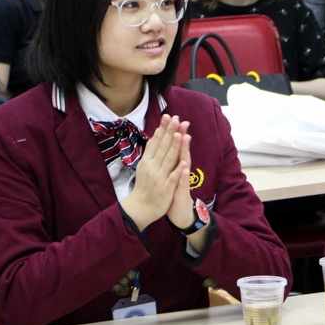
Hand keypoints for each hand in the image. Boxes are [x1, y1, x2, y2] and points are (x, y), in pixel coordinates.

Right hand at [119, 115, 185, 230]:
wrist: (140, 208)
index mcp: (148, 161)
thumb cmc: (144, 185)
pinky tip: (184, 164)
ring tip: (180, 134)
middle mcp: (152, 167)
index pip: (156, 142)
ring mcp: (159, 178)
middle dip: (170, 132)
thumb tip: (157, 133)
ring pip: (168, 160)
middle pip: (163, 147)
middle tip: (176, 118)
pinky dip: (178, 172)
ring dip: (174, 147)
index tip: (169, 116)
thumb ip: (152, 151)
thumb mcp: (145, 166)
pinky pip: (172, 179)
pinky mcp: (166, 189)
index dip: (163, 129)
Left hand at [163, 117, 194, 226]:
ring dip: (184, 152)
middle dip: (181, 137)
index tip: (174, 119)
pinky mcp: (182, 194)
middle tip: (183, 122)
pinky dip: (183, 176)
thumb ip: (171, 159)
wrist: (180, 214)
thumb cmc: (173, 192)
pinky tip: (185, 167)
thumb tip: (168, 144)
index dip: (175, 133)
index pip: (176, 147)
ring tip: (184, 137)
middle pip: (181, 151)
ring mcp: (182, 182)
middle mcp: (181, 171)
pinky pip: (182, 184)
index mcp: (176, 166)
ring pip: (184, 164)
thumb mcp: (171, 175)